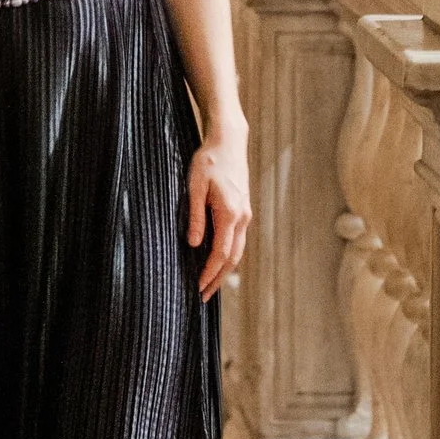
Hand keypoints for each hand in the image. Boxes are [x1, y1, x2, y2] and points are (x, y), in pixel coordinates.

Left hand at [185, 130, 251, 300]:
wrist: (229, 141)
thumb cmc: (208, 160)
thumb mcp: (194, 186)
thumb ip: (195, 216)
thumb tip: (194, 245)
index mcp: (229, 213)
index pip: (220, 253)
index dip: (209, 273)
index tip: (197, 288)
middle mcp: (242, 217)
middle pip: (233, 258)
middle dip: (217, 279)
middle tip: (202, 296)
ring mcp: (245, 214)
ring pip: (238, 251)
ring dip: (224, 270)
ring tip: (209, 285)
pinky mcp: (243, 210)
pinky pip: (238, 240)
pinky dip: (229, 256)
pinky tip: (217, 262)